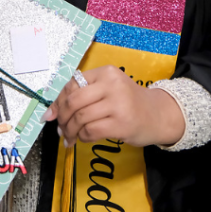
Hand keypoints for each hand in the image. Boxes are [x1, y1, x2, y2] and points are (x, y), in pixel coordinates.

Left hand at [43, 66, 184, 147]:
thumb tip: (52, 112)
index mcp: (106, 72)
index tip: (52, 114)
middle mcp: (112, 85)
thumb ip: (84, 94)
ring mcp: (118, 104)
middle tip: (60, 128)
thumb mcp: (109, 89)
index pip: (72, 84)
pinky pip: (91, 131)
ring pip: (80, 118)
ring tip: (69, 137)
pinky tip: (84, 139)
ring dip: (70, 131)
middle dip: (62, 118)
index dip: (58, 101)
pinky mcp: (122, 124)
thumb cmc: (129, 102)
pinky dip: (83, 137)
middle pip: (74, 101)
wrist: (158, 115)